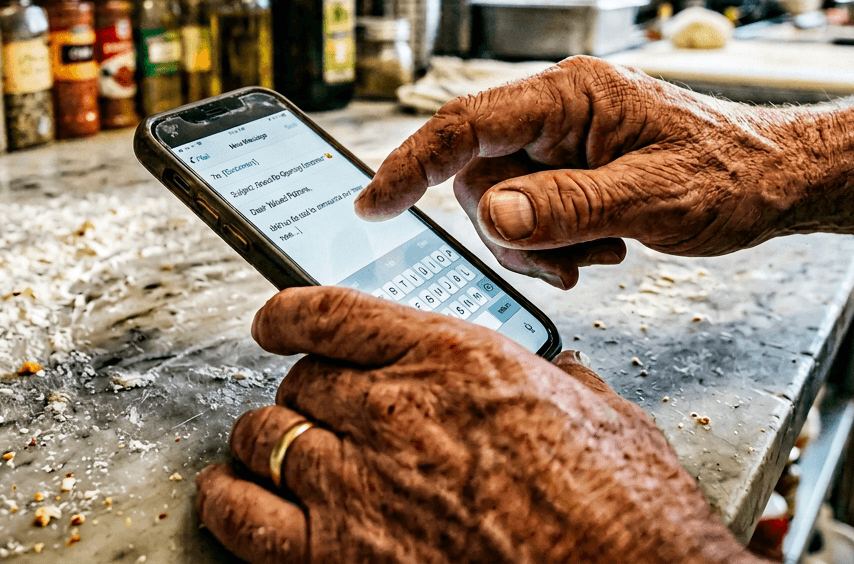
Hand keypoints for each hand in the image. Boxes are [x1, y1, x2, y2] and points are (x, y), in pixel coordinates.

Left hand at [196, 286, 753, 563]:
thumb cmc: (626, 512)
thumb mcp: (604, 415)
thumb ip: (563, 383)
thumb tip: (563, 373)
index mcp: (455, 358)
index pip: (335, 314)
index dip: (289, 314)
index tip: (274, 321)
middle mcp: (396, 410)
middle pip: (301, 379)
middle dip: (301, 392)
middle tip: (312, 410)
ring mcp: (360, 484)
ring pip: (264, 435)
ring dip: (263, 442)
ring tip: (267, 451)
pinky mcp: (341, 556)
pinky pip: (245, 516)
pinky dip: (227, 503)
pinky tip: (229, 497)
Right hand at [354, 57, 805, 287]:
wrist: (779, 180)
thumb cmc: (731, 175)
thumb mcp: (654, 199)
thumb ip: (569, 207)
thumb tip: (496, 216)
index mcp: (570, 95)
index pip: (466, 124)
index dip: (411, 164)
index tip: (373, 204)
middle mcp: (559, 110)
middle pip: (479, 172)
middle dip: (509, 226)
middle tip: (562, 258)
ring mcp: (565, 139)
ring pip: (502, 199)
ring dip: (537, 240)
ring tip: (596, 252)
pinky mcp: (574, 166)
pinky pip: (531, 209)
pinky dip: (554, 241)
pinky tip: (603, 246)